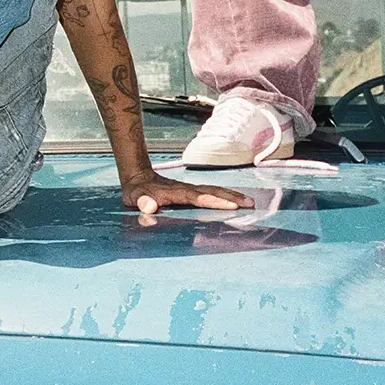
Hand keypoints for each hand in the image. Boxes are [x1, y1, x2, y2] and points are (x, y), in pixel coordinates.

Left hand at [120, 169, 254, 214]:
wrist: (138, 177)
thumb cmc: (137, 191)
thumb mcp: (134, 197)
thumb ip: (142, 202)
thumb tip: (150, 206)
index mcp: (175, 193)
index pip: (198, 197)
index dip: (214, 201)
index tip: (231, 205)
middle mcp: (187, 189)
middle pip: (213, 191)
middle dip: (232, 197)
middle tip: (250, 204)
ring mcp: (191, 189)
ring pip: (215, 190)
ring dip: (232, 195)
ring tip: (250, 202)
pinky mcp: (192, 192)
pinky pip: (212, 193)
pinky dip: (226, 195)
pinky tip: (236, 200)